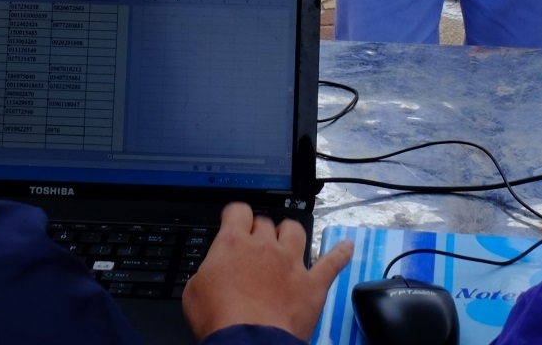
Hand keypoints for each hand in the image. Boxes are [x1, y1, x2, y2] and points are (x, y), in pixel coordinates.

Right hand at [183, 203, 353, 340]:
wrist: (247, 344)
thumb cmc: (220, 320)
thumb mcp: (194, 291)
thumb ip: (207, 271)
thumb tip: (212, 272)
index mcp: (234, 244)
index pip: (238, 211)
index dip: (236, 215)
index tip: (235, 220)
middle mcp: (265, 247)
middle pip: (266, 222)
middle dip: (260, 230)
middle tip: (254, 245)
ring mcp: (292, 264)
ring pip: (296, 231)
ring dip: (290, 233)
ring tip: (287, 240)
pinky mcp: (311, 285)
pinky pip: (332, 262)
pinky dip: (340, 253)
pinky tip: (347, 246)